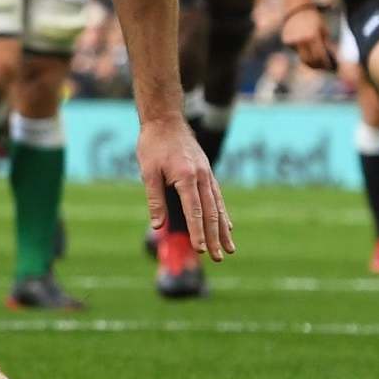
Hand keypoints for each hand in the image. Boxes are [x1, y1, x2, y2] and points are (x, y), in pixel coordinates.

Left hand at [137, 115, 233, 260]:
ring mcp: (207, 174)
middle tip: (219, 258)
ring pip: (218, 207)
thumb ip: (155, 199)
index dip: (197, 232)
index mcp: (186, 177)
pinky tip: (228, 226)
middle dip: (214, 237)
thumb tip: (158, 226)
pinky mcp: (207, 172)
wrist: (165, 119)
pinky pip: (217, 197)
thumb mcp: (148, 171)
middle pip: (210, 213)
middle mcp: (201, 176)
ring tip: (230, 249)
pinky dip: (223, 213)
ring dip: (223, 230)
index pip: (193, 211)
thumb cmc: (153, 144)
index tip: (200, 250)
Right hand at [283, 3, 333, 70]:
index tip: (330, 67)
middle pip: (309, 61)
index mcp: (313, 36)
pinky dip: (301, 51)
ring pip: (301, 57)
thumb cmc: (314, 19)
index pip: (320, 56)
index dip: (325, 64)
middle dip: (316, 66)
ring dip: (309, 60)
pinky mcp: (286, 41)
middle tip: (322, 68)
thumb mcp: (323, 30)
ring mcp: (293, 41)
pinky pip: (296, 51)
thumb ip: (325, 44)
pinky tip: (304, 44)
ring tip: (315, 60)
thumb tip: (329, 59)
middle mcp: (302, 40)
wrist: (297, 8)